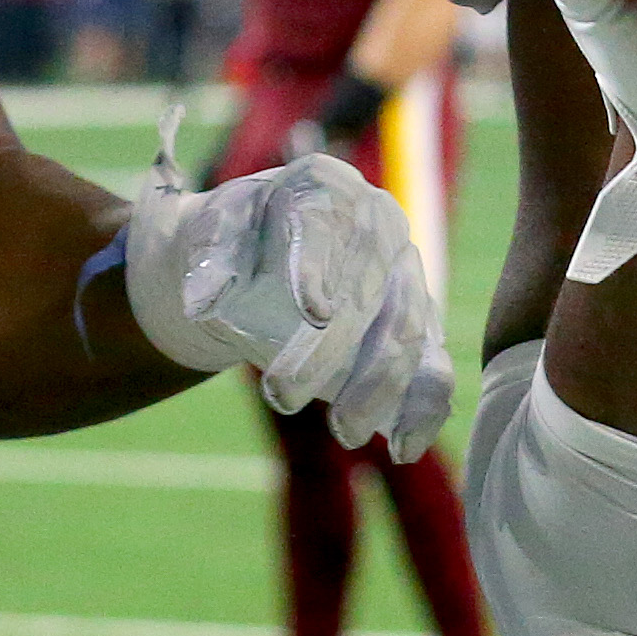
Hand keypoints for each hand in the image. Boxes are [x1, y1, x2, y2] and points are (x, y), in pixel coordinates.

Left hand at [121, 135, 453, 456]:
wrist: (248, 267)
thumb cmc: (228, 245)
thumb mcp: (207, 239)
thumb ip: (210, 259)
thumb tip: (204, 298)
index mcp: (325, 187)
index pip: (327, 221)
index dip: (321, 265)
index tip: (311, 311)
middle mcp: (378, 224)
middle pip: (366, 288)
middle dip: (330, 348)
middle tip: (281, 395)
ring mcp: (405, 276)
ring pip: (406, 332)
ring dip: (377, 386)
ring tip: (342, 434)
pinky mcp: (417, 327)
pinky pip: (432, 367)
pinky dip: (424, 408)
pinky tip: (403, 448)